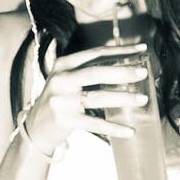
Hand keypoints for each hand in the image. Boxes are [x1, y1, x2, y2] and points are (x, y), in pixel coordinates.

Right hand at [19, 43, 149, 152]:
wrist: (35, 128)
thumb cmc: (59, 101)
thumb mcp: (66, 80)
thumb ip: (88, 71)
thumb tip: (127, 67)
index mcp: (64, 64)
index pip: (96, 53)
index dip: (120, 50)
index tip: (142, 48)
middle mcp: (61, 80)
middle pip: (97, 72)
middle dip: (123, 72)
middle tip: (144, 73)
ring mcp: (62, 100)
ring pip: (98, 97)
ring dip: (124, 98)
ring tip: (143, 99)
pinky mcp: (65, 120)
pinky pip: (95, 124)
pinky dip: (114, 127)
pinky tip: (129, 130)